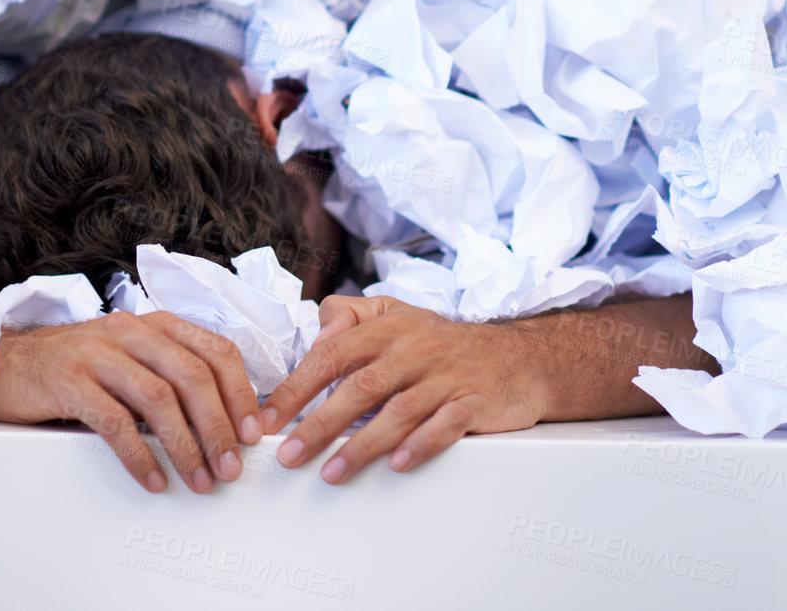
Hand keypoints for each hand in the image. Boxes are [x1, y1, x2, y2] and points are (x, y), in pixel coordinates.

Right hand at [0, 311, 262, 493]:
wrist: (3, 362)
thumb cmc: (74, 367)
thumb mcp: (128, 358)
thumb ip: (168, 375)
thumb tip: (221, 421)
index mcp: (154, 325)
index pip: (215, 350)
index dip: (241, 392)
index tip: (254, 431)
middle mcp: (130, 332)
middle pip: (192, 376)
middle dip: (219, 426)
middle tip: (231, 465)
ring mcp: (98, 353)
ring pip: (158, 398)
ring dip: (186, 445)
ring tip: (199, 479)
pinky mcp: (68, 380)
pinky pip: (114, 421)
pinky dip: (139, 455)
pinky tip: (152, 478)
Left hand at [259, 295, 548, 484]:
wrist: (519, 356)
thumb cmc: (444, 342)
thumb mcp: (396, 314)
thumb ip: (350, 316)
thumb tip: (315, 333)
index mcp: (387, 328)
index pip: (331, 354)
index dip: (296, 388)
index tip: (268, 420)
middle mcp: (414, 349)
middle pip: (359, 387)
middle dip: (319, 424)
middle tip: (288, 455)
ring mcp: (445, 376)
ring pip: (398, 411)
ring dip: (362, 445)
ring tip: (331, 473)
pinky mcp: (474, 402)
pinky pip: (446, 424)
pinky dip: (421, 444)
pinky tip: (398, 465)